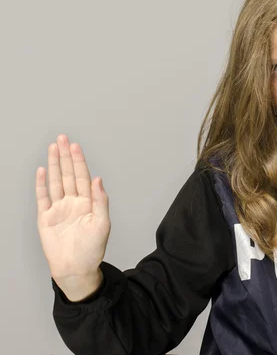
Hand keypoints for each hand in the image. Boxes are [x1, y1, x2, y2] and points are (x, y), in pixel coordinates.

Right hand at [35, 134, 110, 280]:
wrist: (76, 268)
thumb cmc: (93, 249)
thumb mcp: (103, 224)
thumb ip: (100, 201)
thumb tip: (98, 179)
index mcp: (88, 203)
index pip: (83, 176)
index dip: (79, 161)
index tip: (75, 146)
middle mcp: (73, 202)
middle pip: (68, 174)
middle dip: (65, 156)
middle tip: (62, 138)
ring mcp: (59, 209)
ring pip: (55, 181)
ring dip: (54, 165)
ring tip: (52, 148)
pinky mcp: (46, 218)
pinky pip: (43, 197)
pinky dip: (41, 184)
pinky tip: (42, 170)